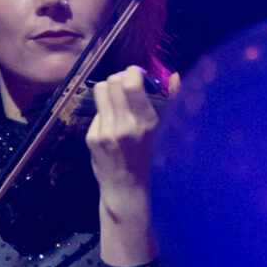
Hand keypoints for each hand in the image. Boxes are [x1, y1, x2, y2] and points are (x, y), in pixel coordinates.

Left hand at [86, 65, 178, 266]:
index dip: (133, 73)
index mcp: (144, 124)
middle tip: (129, 87)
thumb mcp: (170, 135)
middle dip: (121, 79)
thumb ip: (173, 102)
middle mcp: (121, 126)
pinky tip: (115, 125)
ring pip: (100, 92)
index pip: (129, 83)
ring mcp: (103, 132)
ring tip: (120, 101)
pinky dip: (106, 113)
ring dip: (110, 91)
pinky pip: (97, 112)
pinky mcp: (91, 138)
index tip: (138, 76)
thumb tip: (175, 76)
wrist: (130, 193)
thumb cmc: (157, 164)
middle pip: (111, 82)